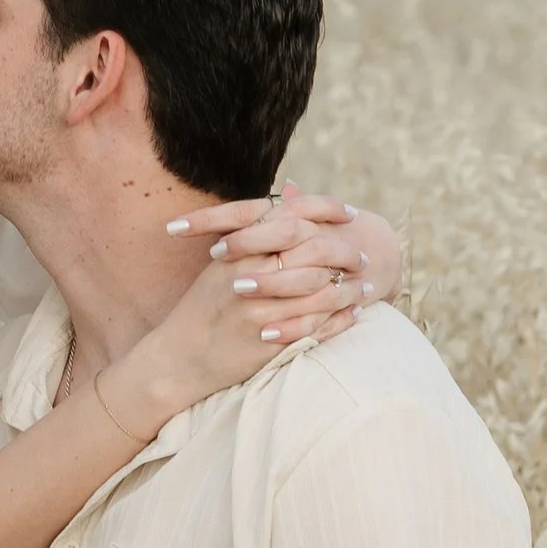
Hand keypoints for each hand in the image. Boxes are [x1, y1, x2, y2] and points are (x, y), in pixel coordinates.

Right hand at [170, 189, 394, 345]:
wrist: (180, 355)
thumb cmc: (204, 305)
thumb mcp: (224, 261)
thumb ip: (260, 228)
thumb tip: (295, 192)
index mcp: (241, 250)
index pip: (294, 219)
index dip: (327, 212)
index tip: (350, 215)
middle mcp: (252, 275)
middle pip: (316, 253)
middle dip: (346, 254)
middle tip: (363, 258)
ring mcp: (261, 309)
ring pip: (323, 292)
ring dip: (350, 289)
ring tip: (366, 287)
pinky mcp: (269, 341)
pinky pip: (317, 326)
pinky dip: (340, 319)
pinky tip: (352, 313)